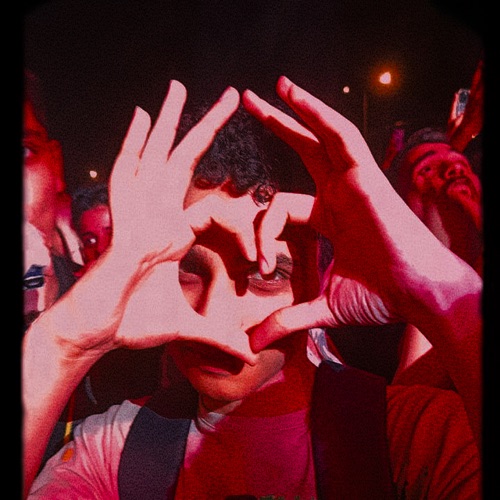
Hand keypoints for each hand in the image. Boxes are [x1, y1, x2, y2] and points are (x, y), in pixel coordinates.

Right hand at [110, 81, 256, 362]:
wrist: (95, 332)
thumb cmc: (131, 322)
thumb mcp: (184, 326)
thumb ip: (217, 335)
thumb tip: (248, 356)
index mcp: (174, 233)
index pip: (211, 204)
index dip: (240, 211)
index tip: (260, 220)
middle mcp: (157, 215)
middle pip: (186, 162)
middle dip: (207, 128)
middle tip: (233, 96)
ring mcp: (139, 215)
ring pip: (157, 157)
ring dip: (169, 122)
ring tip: (180, 88)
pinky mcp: (124, 222)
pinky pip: (126, 175)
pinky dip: (132, 144)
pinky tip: (141, 113)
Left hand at [243, 76, 471, 349]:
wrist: (419, 297)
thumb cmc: (381, 299)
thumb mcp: (322, 306)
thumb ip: (286, 318)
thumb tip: (253, 346)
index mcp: (329, 218)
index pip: (278, 209)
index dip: (260, 235)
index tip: (258, 266)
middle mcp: (339, 193)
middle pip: (302, 151)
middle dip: (277, 126)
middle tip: (247, 103)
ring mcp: (353, 182)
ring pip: (321, 136)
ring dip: (294, 111)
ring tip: (271, 86)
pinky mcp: (365, 176)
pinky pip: (339, 136)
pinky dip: (317, 114)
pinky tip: (291, 93)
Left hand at [447, 58, 483, 151]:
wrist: (455, 141)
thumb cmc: (454, 131)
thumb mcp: (452, 116)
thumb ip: (454, 104)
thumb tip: (456, 94)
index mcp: (471, 104)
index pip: (477, 86)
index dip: (480, 75)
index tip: (482, 62)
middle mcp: (476, 104)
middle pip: (480, 85)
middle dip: (483, 72)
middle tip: (485, 58)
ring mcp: (477, 107)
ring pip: (482, 89)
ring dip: (484, 78)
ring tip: (485, 64)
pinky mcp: (477, 112)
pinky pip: (481, 99)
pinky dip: (483, 90)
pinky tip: (485, 83)